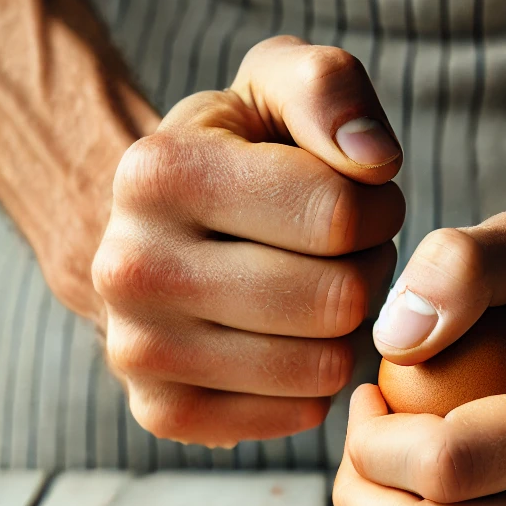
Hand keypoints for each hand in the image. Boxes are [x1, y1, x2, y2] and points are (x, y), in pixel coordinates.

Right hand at [92, 37, 404, 446]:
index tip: (358, 203)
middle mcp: (130, 269)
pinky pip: (301, 414)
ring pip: (325, 366)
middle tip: (343, 255)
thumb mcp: (273, 90)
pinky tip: (292, 343)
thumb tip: (375, 162)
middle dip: (366, 272)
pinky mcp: (164, 413)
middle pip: (337, 299)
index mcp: (157, 174)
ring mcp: (139, 352)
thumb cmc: (237, 160)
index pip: (337, 214)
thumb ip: (330, 91)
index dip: (376, 209)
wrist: (156, 236)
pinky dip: (316, 382)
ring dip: (347, 331)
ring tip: (319, 292)